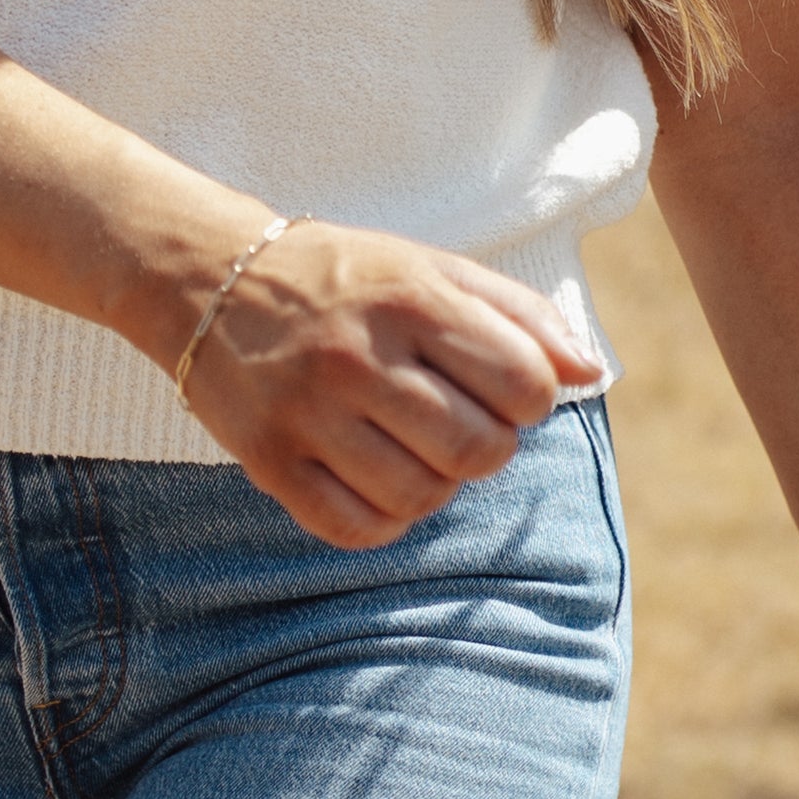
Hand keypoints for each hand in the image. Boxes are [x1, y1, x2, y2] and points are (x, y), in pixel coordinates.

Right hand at [179, 218, 604, 545]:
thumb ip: (520, 315)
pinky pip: (355, 528)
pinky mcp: (267, 459)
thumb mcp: (432, 270)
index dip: (530, 400)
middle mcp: (358, 356)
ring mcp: (308, 412)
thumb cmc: (345, 279)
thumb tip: (590, 373)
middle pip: (478, 451)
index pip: (523, 383)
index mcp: (411, 299)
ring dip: (435, 485)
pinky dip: (384, 520)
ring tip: (413, 450)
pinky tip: (376, 482)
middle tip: (456, 424)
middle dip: (487, 448)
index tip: (499, 391)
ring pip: (421, 496)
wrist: (208, 278)